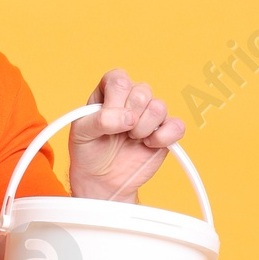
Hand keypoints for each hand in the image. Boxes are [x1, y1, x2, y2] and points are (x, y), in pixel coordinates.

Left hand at [68, 69, 184, 201]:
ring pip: (159, 107)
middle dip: (129, 118)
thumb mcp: (81, 133)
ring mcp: (150, 113)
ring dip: (143, 128)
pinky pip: (177, 126)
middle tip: (119, 133)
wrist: (101, 179)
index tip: (106, 122)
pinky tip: (148, 144)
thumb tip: (129, 118)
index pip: (119, 80)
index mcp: (110, 90)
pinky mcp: (166, 131)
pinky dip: (163, 138)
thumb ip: (100, 120)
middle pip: (142, 92)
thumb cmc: (89, 150)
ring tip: (132, 139)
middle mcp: (132, 97)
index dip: (115, 102)